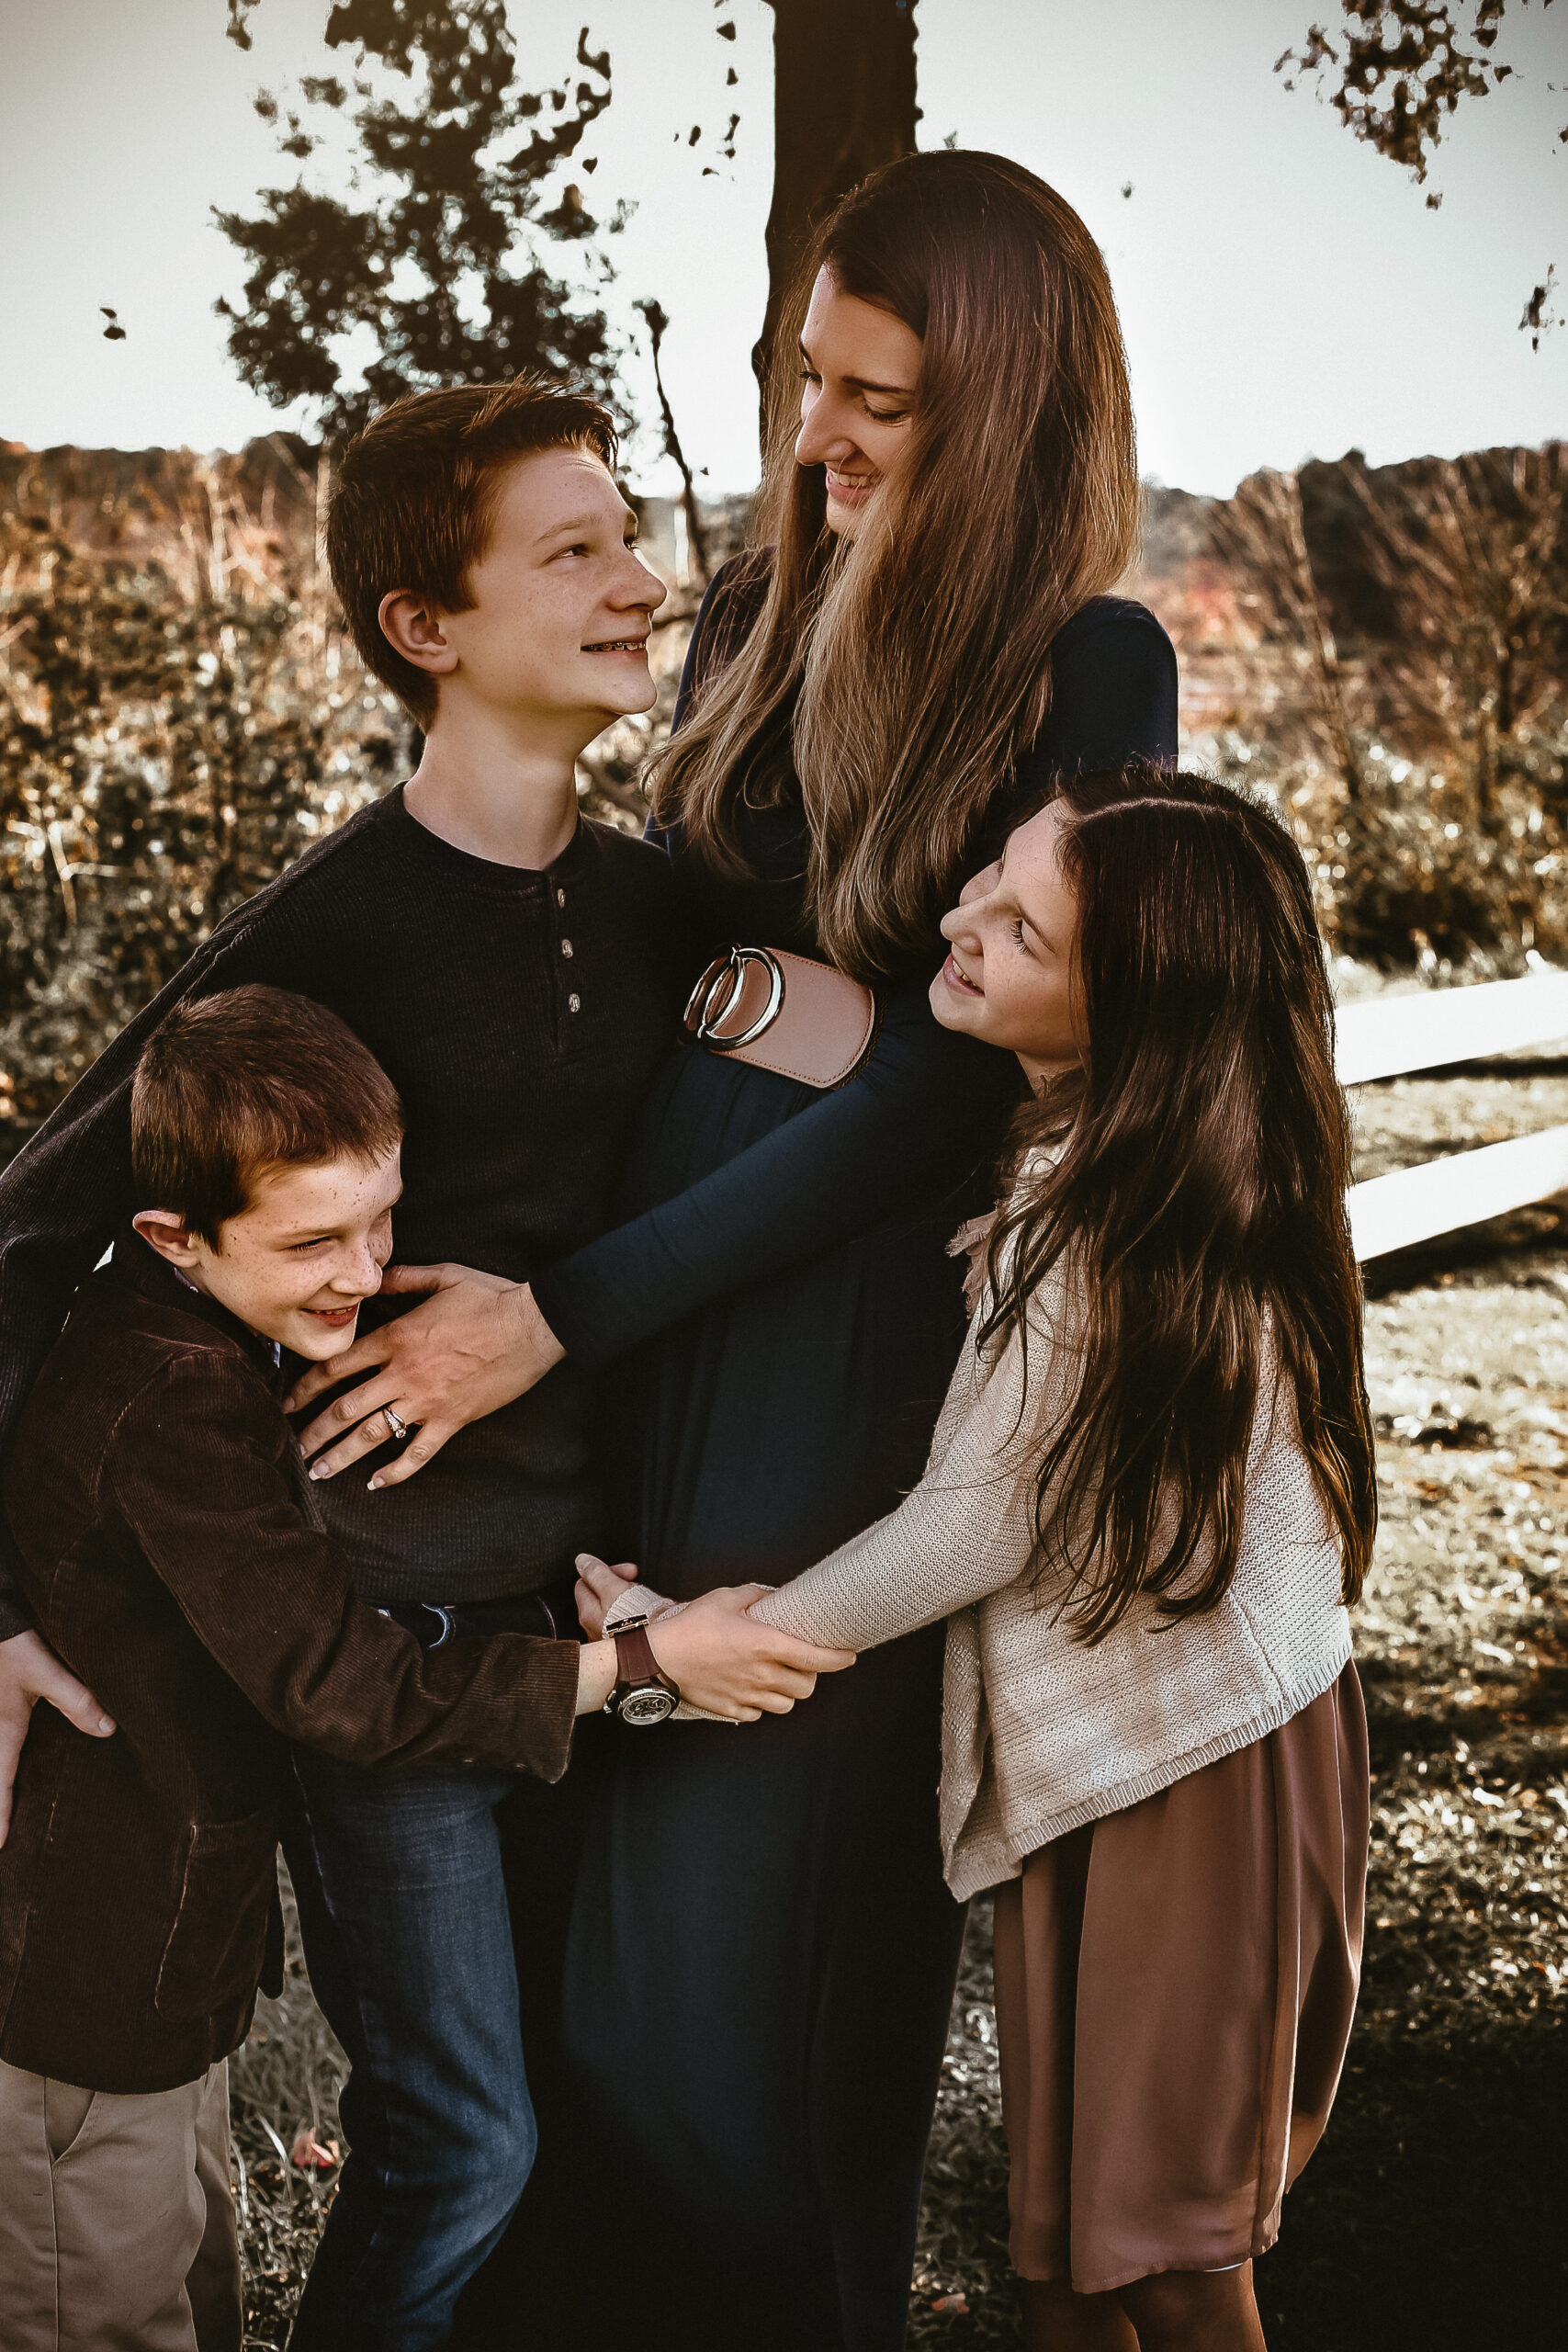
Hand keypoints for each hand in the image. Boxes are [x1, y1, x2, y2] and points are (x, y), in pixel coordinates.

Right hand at [0, 1629, 115, 1846]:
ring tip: (4, 1805)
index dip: (0, 1815)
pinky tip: (10, 1755)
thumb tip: (108, 1731)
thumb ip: (78, 1701)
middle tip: (1, 1837)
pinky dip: (2, 1759)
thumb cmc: (12, 1645)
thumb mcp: (48, 1673)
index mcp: (2, 1732)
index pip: (1, 1784)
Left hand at [287, 1265, 564, 1487]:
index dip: (306, 1387)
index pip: (337, 1367)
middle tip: (294, 1448)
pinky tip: (376, 1484)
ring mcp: (426, 1401)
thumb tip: (375, 1278)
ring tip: (319, 1471)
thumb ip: (403, 1279)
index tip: (288, 1402)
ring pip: (373, 1435)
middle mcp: (403, 1374)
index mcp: (395, 1338)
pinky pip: (418, 1453)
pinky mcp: (452, 1420)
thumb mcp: (443, 1275)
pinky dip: (395, 1472)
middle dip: (314, 1432)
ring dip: (341, 1456)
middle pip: (345, 1408)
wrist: (533, 1325)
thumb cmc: (491, 1298)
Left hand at [574, 1555, 641, 1637]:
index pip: (585, 1583)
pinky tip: (648, 1613)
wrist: (657, 1649)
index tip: (625, 1571)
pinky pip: (627, 1623)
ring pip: (615, 1609)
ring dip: (629, 1599)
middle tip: (636, 1581)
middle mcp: (594, 1629)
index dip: (604, 1572)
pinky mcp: (626, 1645)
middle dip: (618, 1584)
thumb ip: (597, 1574)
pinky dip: (636, 1614)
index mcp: (588, 1613)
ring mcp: (609, 1638)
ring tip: (646, 1598)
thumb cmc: (635, 1622)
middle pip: (599, 1596)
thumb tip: (582, 1561)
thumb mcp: (614, 1589)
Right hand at [644, 1586, 854, 1721]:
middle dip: (811, 1674)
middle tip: (801, 1661)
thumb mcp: (726, 1598)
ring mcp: (747, 1696)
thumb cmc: (690, 1626)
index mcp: (765, 1645)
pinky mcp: (732, 1710)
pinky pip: (760, 1713)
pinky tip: (752, 1688)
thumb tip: (775, 1597)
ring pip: (787, 1704)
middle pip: (807, 1686)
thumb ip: (757, 1595)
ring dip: (788, 1691)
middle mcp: (761, 1675)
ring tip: (777, 1675)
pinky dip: (762, 1704)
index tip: (849, 1654)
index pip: (817, 1659)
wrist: (656, 1659)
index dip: (840, 1658)